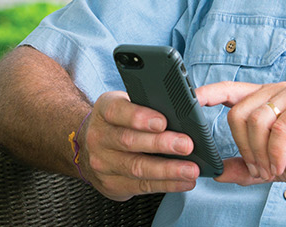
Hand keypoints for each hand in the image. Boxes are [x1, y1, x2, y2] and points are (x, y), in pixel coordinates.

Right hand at [77, 91, 201, 200]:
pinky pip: (142, 186)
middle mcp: (100, 136)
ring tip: (191, 170)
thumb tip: (195, 100)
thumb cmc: (119, 123)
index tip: (162, 122)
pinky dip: (167, 184)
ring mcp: (103, 163)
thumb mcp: (129, 105)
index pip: (117, 110)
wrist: (90, 149)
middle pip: (129, 140)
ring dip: (167, 170)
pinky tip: (184, 181)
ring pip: (137, 167)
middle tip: (186, 145)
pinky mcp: (113, 184)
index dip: (139, 116)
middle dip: (160, 144)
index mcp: (105, 110)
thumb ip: (157, 103)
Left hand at [197, 81, 285, 186]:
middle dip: (243, 148)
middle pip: (236, 115)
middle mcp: (276, 92)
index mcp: (265, 100)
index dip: (208, 93)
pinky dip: (275, 153)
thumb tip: (216, 172)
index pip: (230, 90)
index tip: (190, 100)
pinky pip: (277, 130)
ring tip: (271, 169)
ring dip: (259, 154)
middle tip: (258, 169)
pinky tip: (281, 163)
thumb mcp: (272, 165)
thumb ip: (245, 167)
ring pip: (255, 122)